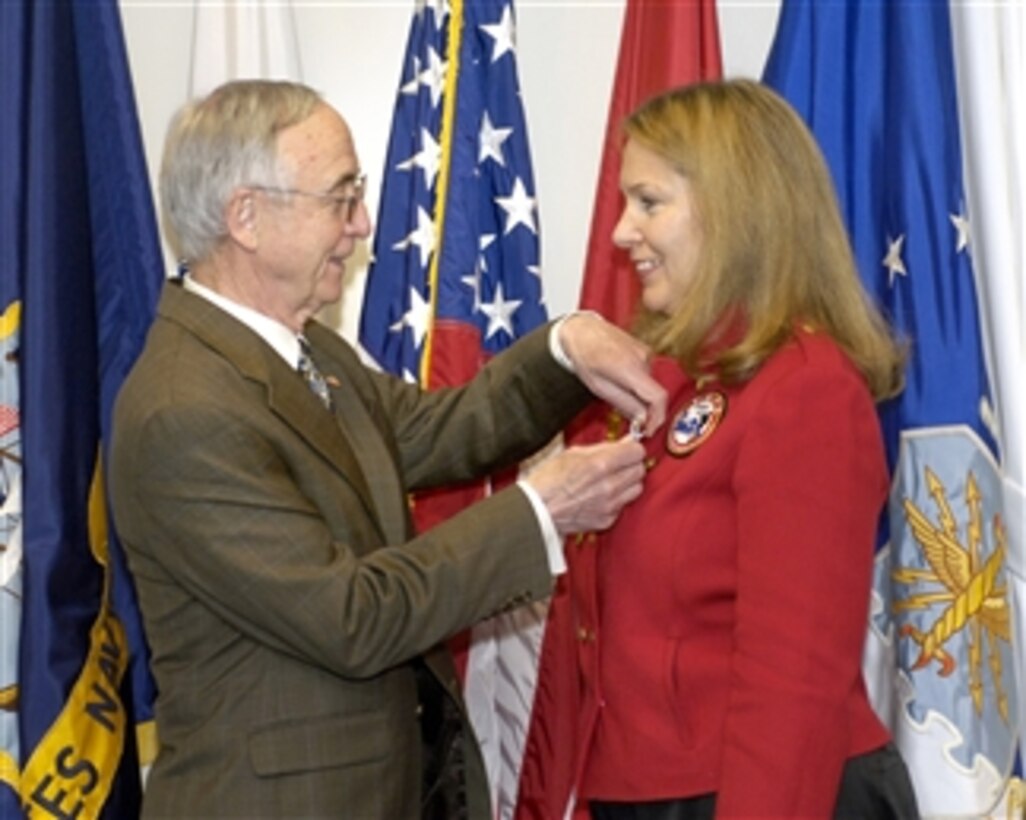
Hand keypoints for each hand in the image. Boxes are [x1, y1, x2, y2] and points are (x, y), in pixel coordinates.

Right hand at [524, 437, 645, 534]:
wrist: (537, 511)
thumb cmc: (548, 480)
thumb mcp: (572, 453)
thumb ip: (602, 447)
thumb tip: (625, 442)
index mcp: (600, 464)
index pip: (637, 452)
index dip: (632, 449)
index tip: (626, 450)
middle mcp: (608, 485)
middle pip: (640, 470)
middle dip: (630, 465)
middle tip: (618, 464)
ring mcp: (609, 505)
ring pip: (636, 489)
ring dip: (628, 482)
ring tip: (612, 480)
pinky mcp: (606, 520)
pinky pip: (623, 505)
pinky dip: (616, 500)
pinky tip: (601, 496)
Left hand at [558, 312, 666, 435]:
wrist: (582, 330)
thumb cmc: (585, 356)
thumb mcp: (599, 387)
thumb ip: (624, 404)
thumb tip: (643, 420)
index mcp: (629, 368)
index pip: (658, 397)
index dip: (657, 418)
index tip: (649, 430)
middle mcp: (643, 358)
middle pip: (654, 393)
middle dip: (646, 409)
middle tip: (630, 418)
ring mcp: (646, 351)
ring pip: (650, 385)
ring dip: (640, 394)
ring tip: (618, 391)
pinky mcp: (645, 350)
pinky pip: (647, 374)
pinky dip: (638, 383)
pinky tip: (621, 379)